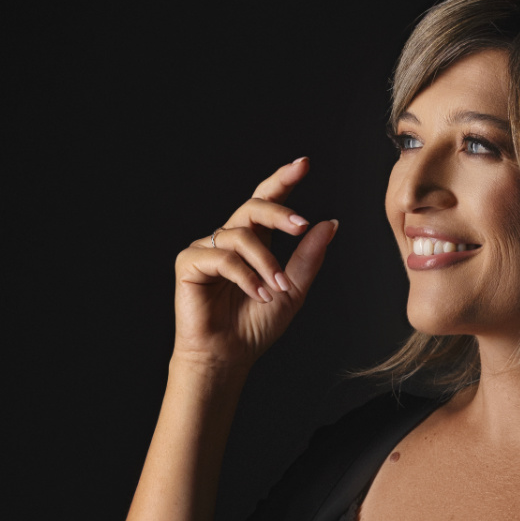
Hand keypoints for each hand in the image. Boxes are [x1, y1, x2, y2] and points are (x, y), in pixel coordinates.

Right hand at [171, 156, 337, 372]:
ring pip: (241, 236)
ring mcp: (206, 249)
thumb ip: (308, 257)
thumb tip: (329, 223)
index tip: (303, 164)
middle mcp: (228, 240)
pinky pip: (223, 257)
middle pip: (252, 207)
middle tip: (301, 226)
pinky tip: (259, 294)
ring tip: (276, 290)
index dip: (282, 181)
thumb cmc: (255, 327)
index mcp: (252, 243)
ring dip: (266, 263)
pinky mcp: (189, 262)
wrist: (228, 356)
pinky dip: (246, 276)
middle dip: (279, 213)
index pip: (265, 202)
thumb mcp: (292, 291)